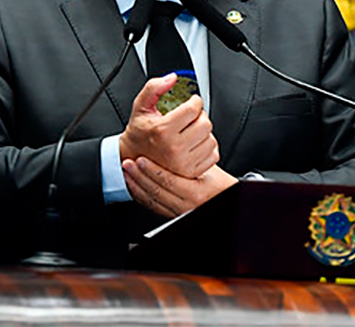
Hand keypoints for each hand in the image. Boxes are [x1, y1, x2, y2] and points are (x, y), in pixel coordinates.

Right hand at [119, 74, 218, 177]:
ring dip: (204, 133)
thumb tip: (172, 78)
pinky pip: (213, 155)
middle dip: (200, 117)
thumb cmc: (139, 132)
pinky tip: (194, 144)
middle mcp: (174, 149)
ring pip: (211, 139)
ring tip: (190, 132)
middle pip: (205, 124)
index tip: (192, 102)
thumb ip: (154, 88)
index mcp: (162, 130)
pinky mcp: (191, 172)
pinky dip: (207, 148)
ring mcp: (183, 163)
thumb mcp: (141, 106)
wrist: (133, 159)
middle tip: (190, 118)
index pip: (193, 109)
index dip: (195, 101)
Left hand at [122, 158, 237, 217]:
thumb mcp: (209, 170)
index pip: (168, 181)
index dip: (151, 170)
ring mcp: (178, 213)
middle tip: (128, 163)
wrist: (227, 201)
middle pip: (156, 191)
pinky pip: (153, 208)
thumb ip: (192, 159)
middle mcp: (185, 206)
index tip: (140, 159)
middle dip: (139, 176)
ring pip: (152, 200)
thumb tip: (179, 138)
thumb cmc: (221, 184)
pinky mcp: (172, 217)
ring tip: (127, 172)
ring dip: (136, 185)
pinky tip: (133, 187)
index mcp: (195, 193)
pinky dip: (140, 196)